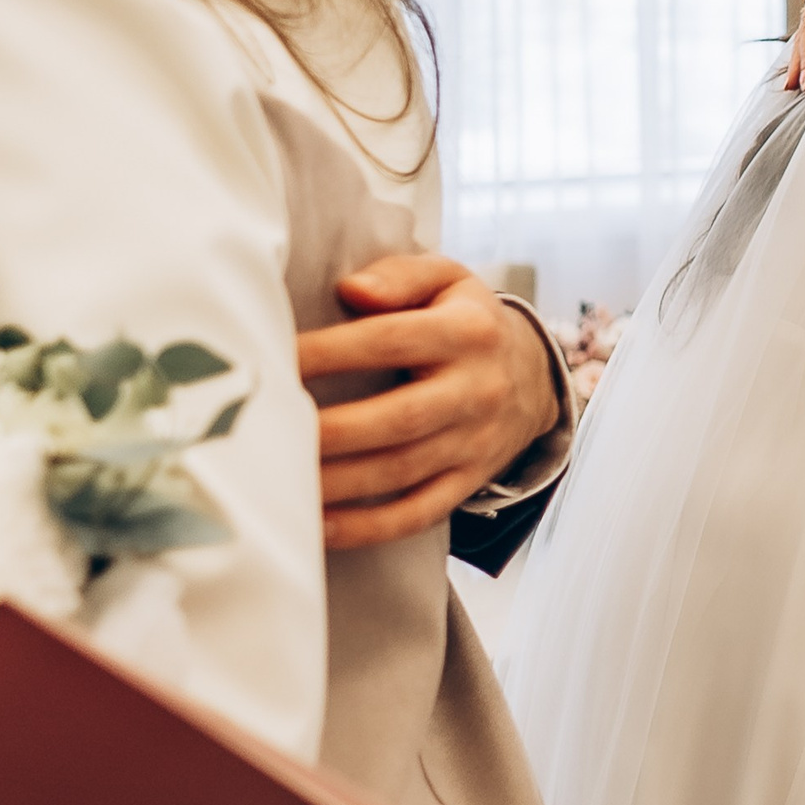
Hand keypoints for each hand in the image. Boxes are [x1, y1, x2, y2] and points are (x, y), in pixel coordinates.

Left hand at [297, 255, 562, 550]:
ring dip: (338, 482)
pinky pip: (418, 513)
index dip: (329, 352)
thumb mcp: (448, 280)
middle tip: (269, 431)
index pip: (389, 340)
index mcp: (467, 332)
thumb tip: (351, 290)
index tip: (275, 359)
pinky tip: (321, 526)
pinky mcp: (469, 482)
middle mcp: (477, 391)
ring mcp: (475, 443)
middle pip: (398, 417)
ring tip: (281, 478)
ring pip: (402, 471)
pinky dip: (368, 527)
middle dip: (329, 430)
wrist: (535, 377)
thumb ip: (400, 276)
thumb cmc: (467, 321)